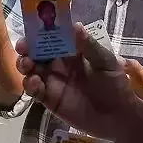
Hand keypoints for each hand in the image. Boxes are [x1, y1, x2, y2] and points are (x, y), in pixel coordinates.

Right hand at [15, 23, 139, 139]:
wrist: (118, 117)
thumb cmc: (115, 84)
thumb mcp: (105, 61)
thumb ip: (88, 45)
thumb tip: (75, 25)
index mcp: (70, 52)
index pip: (51, 38)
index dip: (40, 32)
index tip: (32, 30)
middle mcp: (58, 64)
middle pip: (36, 52)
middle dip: (26, 48)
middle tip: (23, 48)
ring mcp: (52, 82)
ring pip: (31, 70)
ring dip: (24, 64)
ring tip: (28, 65)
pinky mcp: (49, 100)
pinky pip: (34, 91)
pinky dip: (29, 85)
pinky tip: (35, 83)